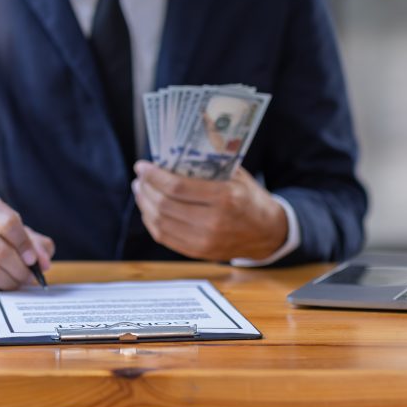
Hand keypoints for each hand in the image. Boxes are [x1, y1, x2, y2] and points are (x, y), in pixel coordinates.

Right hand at [0, 194, 54, 288]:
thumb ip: (34, 242)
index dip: (24, 245)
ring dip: (8, 280)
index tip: (33, 260)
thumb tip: (43, 262)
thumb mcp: (12, 228)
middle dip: (19, 269)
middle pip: (0, 250)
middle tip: (28, 277)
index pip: (9, 224)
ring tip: (17, 282)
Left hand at [131, 161, 286, 261]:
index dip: (154, 176)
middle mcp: (213, 222)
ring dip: (144, 204)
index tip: (142, 166)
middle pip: (164, 205)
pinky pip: (165, 237)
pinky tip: (148, 209)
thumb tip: (173, 154)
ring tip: (141, 191)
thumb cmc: (250, 199)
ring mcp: (204, 241)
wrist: (267, 233)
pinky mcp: (198, 253)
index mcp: (224, 198)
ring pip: (160, 222)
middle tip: (139, 178)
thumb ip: (208, 166)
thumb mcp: (236, 176)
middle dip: (146, 189)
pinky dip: (151, 222)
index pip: (177, 187)